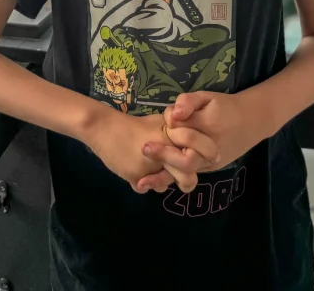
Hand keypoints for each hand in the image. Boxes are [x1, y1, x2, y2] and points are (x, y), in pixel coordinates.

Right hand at [84, 110, 218, 193]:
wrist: (104, 128)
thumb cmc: (133, 126)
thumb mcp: (158, 124)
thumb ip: (175, 137)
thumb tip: (195, 150)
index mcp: (172, 138)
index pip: (197, 154)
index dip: (205, 158)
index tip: (209, 160)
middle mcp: (165, 154)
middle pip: (187, 178)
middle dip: (186, 182)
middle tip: (184, 182)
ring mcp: (150, 168)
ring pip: (165, 185)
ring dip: (161, 182)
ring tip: (155, 174)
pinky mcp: (136, 178)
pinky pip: (146, 188)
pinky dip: (143, 182)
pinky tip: (137, 171)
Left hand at [138, 90, 275, 191]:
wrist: (252, 122)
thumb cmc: (225, 106)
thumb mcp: (207, 97)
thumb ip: (188, 102)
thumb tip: (173, 115)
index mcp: (208, 127)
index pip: (181, 129)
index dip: (170, 123)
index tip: (166, 119)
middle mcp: (209, 149)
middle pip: (184, 159)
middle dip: (164, 154)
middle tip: (145, 148)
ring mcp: (210, 162)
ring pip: (185, 174)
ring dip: (163, 176)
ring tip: (141, 181)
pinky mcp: (209, 168)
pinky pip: (188, 176)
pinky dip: (171, 179)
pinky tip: (151, 182)